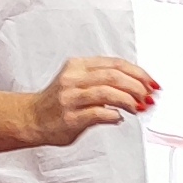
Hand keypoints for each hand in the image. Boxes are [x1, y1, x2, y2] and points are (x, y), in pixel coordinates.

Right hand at [25, 56, 158, 146]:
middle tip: (148, 97)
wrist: (31, 118)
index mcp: (78, 66)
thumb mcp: (78, 81)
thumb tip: (137, 88)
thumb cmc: (58, 102)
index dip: (138, 73)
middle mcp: (74, 78)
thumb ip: (103, 80)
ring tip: (138, 107)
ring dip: (129, 100)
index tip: (151, 83)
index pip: (115, 63)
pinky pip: (98, 113)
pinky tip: (119, 118)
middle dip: (137, 86)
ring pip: (108, 92)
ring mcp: (71, 98)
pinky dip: (114, 115)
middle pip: (114, 75)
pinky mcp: (70, 117)